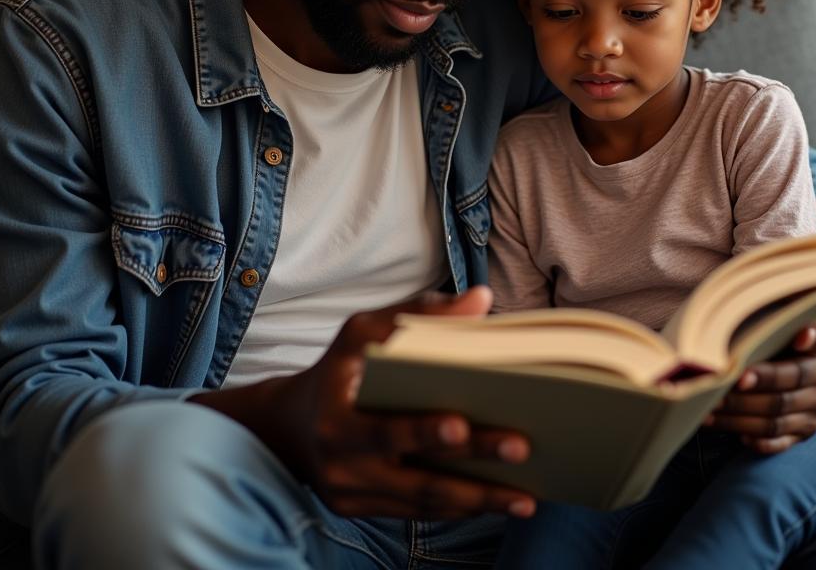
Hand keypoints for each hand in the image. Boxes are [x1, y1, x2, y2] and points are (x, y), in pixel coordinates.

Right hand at [194, 287, 536, 519]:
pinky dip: (459, 508)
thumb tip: (481, 301)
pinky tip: (497, 500)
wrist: (290, 426)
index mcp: (337, 420)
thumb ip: (418, 315)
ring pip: (424, 504)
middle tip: (520, 449)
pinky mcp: (364, 512)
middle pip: (415, 477)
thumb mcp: (362, 332)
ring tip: (526, 497)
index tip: (462, 426)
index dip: (422, 432)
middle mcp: (343, 467)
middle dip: (472, 468)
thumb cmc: (338, 368)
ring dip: (478, 501)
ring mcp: (353, 497)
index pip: (384, 429)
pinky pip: (418, 513)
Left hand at [703, 315, 815, 454]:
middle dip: (759, 380)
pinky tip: (734, 432)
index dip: (813, 335)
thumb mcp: (774, 310)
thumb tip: (767, 318)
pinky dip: (757, 439)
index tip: (798, 337)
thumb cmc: (767, 325)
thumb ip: (772, 309)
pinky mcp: (806, 428)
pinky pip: (782, 439)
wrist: (779, 355)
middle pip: (794, 378)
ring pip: (781, 412)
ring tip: (712, 407)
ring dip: (743, 413)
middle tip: (727, 380)